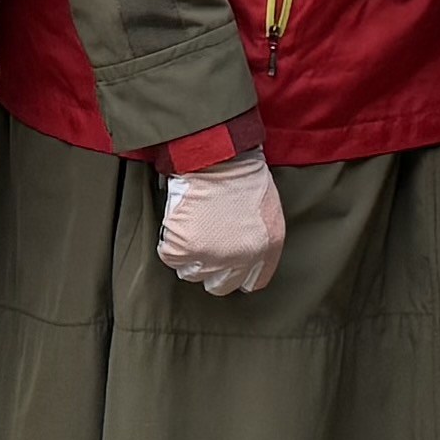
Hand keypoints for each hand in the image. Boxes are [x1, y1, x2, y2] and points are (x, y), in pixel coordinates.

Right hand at [156, 147, 286, 296]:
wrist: (217, 154)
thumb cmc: (244, 174)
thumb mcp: (268, 211)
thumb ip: (259, 241)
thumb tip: (243, 261)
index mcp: (267, 249)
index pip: (251, 281)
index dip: (238, 273)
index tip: (229, 267)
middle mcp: (241, 258)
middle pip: (220, 285)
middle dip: (212, 269)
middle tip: (205, 246)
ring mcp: (211, 255)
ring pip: (193, 273)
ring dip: (190, 255)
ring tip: (193, 228)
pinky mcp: (184, 247)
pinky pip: (171, 258)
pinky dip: (171, 242)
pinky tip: (180, 222)